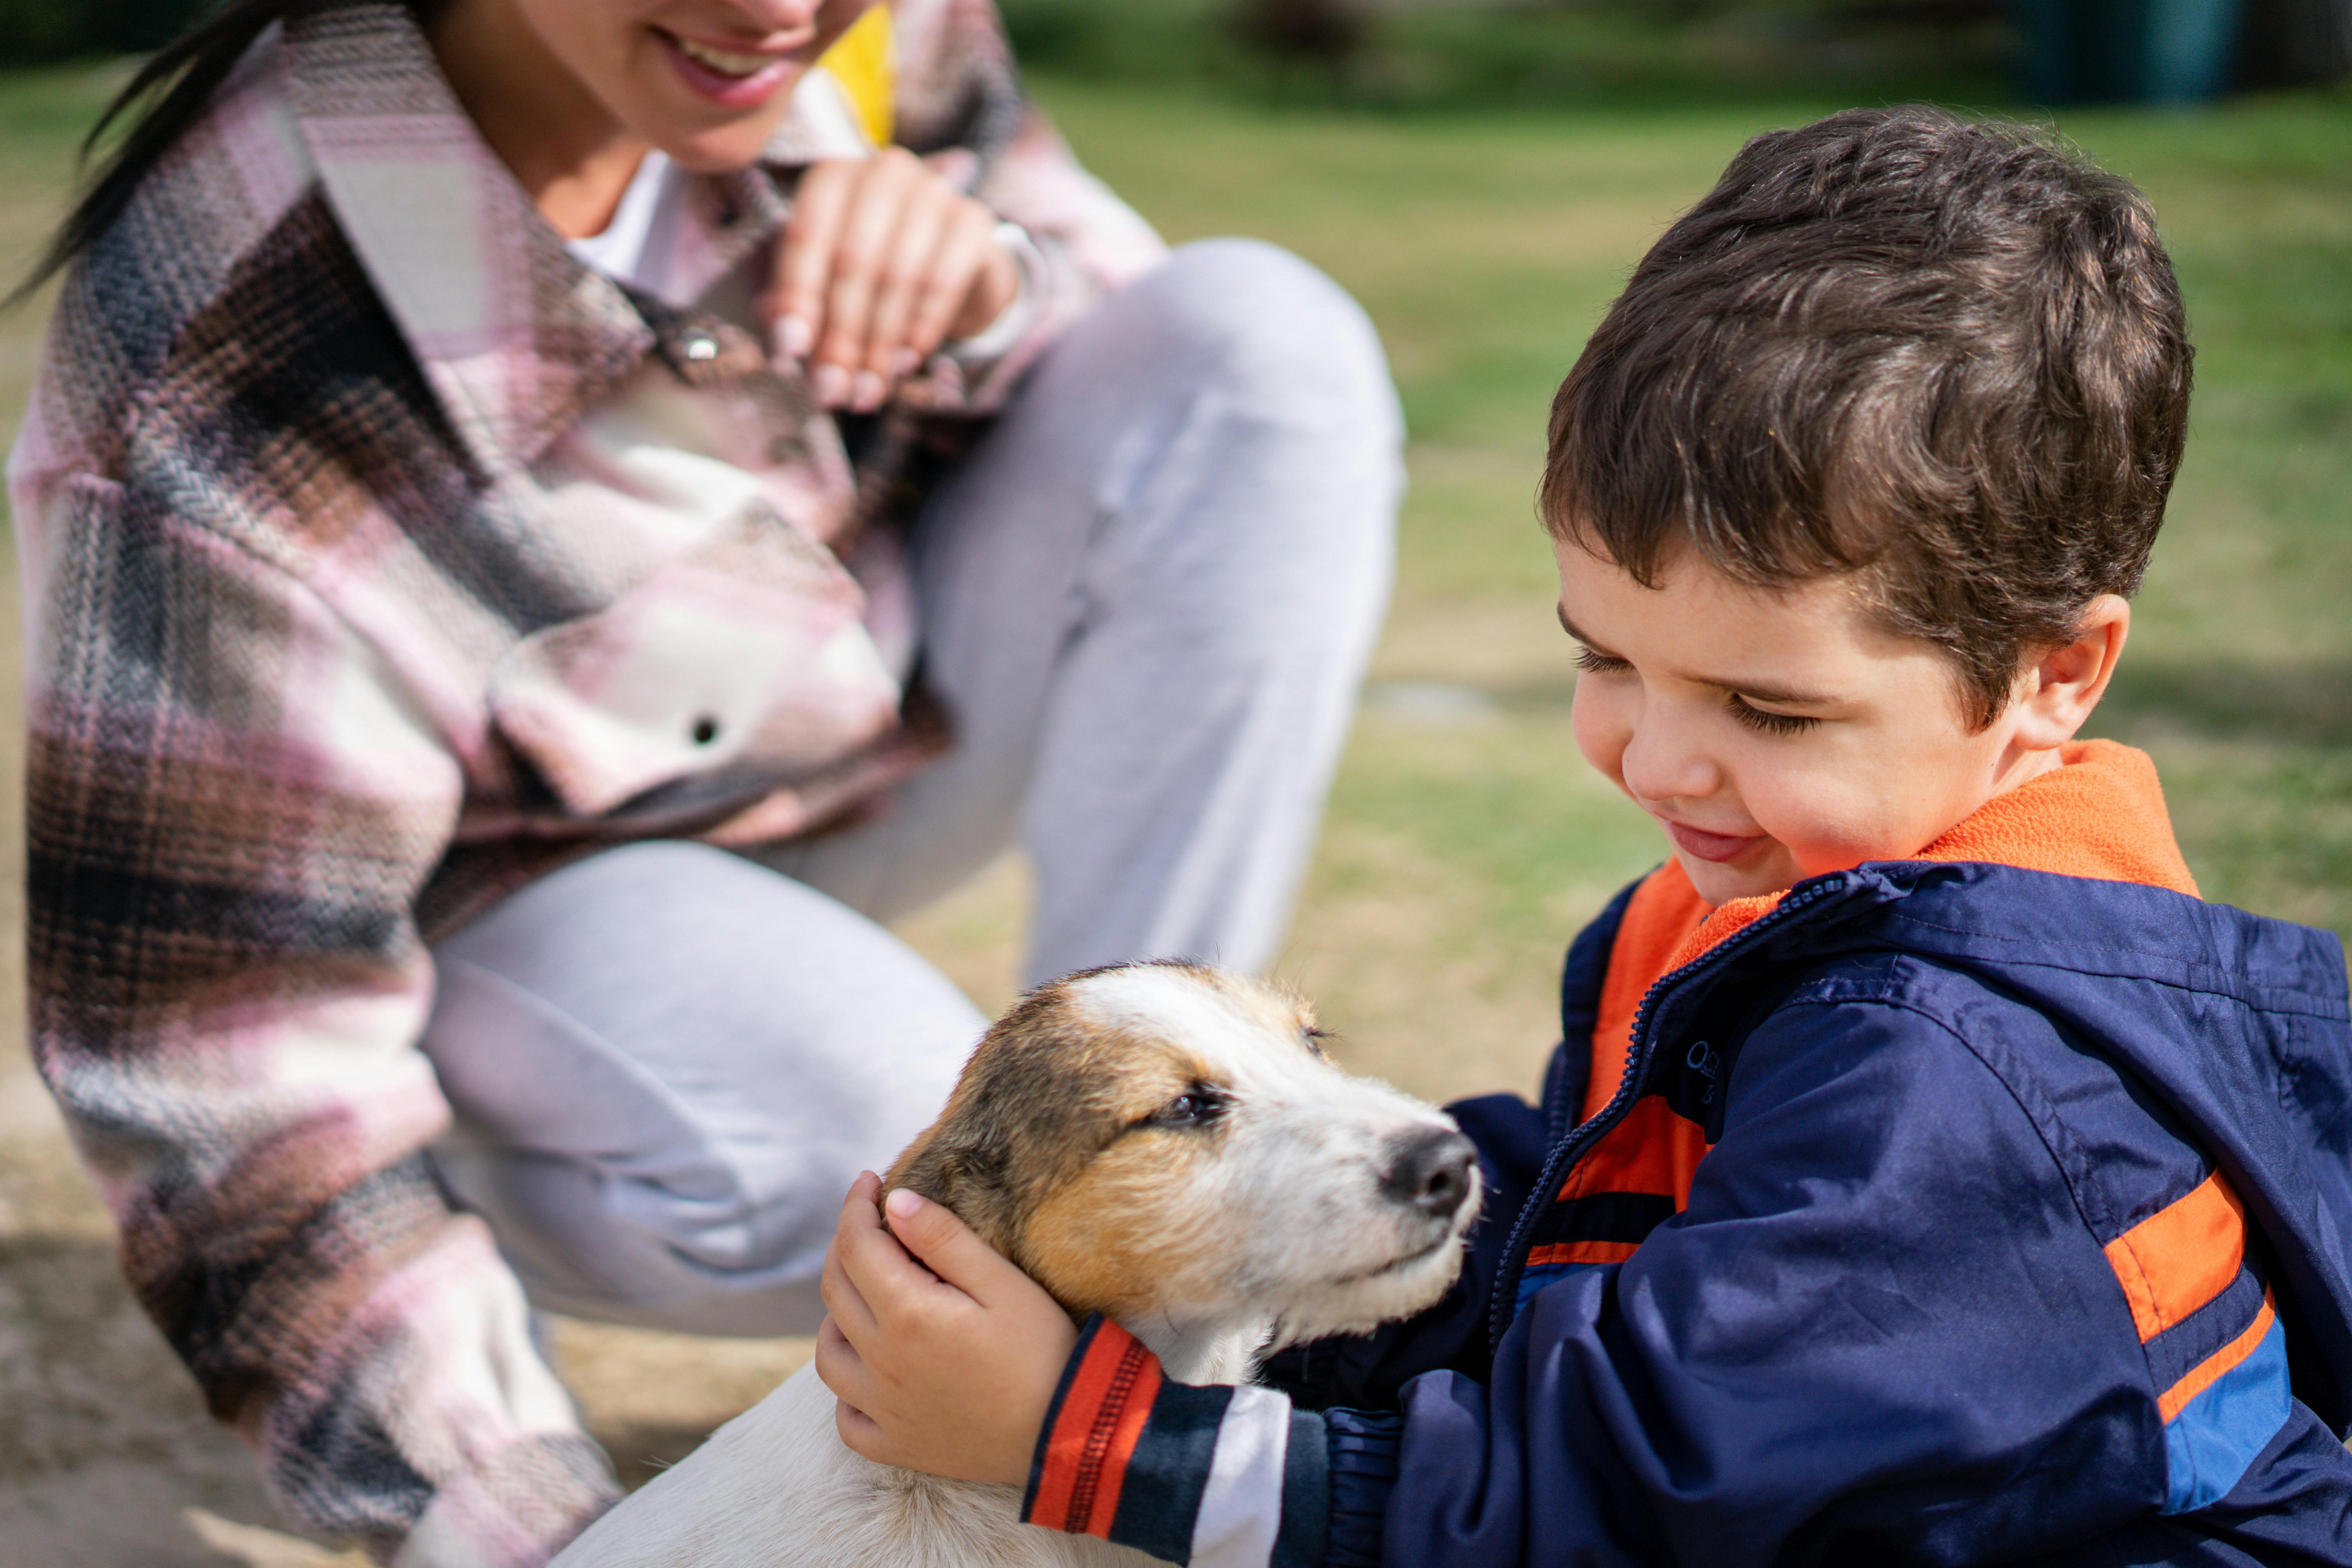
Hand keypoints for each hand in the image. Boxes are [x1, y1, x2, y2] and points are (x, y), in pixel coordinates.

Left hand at [763, 150, 1022, 411]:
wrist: (954, 265)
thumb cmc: (874, 273)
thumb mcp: (829, 284)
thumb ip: (801, 308)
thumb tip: (787, 347)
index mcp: (833, 177)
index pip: (806, 235)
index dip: (797, 297)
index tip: (790, 351)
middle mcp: (883, 172)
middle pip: (853, 260)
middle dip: (840, 334)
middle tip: (832, 389)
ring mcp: (934, 191)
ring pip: (897, 275)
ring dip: (879, 343)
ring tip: (867, 390)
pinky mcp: (973, 221)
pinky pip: (942, 281)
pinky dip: (920, 329)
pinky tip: (905, 363)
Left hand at [817, 1172, 1076, 1485]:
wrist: (1067, 1433)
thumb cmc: (1043, 1351)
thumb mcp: (1003, 1283)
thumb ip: (944, 1240)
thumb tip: (896, 1201)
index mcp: (907, 1314)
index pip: (856, 1245)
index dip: (856, 1205)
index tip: (869, 1181)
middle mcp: (881, 1362)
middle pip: (835, 1290)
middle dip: (844, 1245)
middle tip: (869, 1223)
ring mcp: (883, 1409)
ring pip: (828, 1352)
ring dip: (836, 1313)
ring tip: (865, 1294)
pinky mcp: (894, 1445)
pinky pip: (846, 1416)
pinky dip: (846, 1387)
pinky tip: (869, 1370)